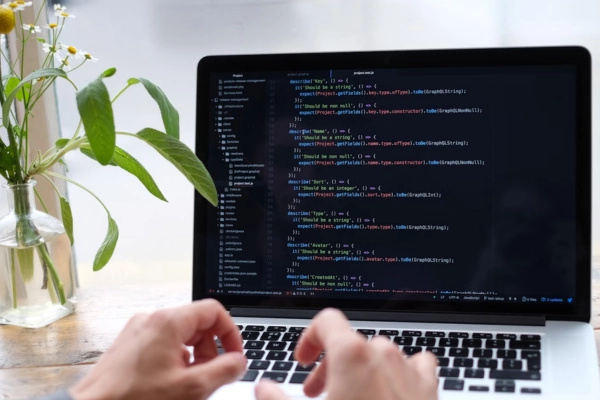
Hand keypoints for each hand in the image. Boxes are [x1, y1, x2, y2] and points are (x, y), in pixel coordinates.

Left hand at [69, 299, 245, 399]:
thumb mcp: (190, 389)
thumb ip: (223, 371)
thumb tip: (239, 361)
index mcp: (168, 322)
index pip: (214, 311)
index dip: (230, 333)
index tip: (234, 356)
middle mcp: (152, 319)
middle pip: (197, 322)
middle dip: (210, 348)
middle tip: (210, 375)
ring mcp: (138, 329)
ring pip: (181, 333)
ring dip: (194, 355)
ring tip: (190, 382)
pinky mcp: (130, 343)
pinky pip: (163, 342)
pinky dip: (176, 358)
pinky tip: (171, 382)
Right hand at [255, 309, 437, 399]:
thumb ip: (276, 399)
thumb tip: (264, 388)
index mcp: (352, 354)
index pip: (326, 321)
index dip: (308, 339)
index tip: (302, 361)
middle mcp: (383, 354)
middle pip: (350, 342)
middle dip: (329, 365)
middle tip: (316, 393)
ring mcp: (409, 369)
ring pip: (379, 354)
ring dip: (360, 370)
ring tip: (351, 397)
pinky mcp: (428, 388)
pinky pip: (416, 365)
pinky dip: (399, 373)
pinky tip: (390, 392)